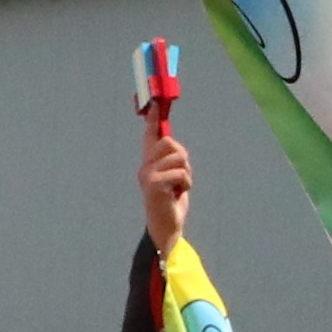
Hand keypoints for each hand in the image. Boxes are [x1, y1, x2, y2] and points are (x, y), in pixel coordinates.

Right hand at [140, 111, 192, 255]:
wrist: (166, 227)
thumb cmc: (171, 202)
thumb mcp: (174, 179)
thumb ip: (173, 163)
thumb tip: (177, 148)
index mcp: (149, 164)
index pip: (149, 137)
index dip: (152, 120)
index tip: (154, 104)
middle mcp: (144, 167)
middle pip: (170, 143)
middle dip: (183, 157)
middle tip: (182, 175)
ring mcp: (147, 175)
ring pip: (178, 157)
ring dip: (187, 173)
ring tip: (179, 187)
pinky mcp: (154, 185)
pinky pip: (181, 173)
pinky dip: (186, 183)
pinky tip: (178, 194)